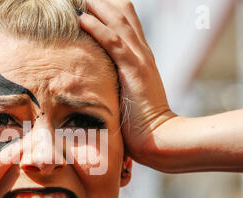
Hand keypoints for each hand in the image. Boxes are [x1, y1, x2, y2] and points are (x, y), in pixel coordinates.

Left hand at [78, 0, 176, 162]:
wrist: (160, 138)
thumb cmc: (141, 124)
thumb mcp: (128, 96)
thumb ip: (118, 83)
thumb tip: (98, 84)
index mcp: (141, 57)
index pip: (127, 22)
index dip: (109, 8)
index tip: (90, 1)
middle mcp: (142, 53)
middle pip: (123, 13)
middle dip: (103, 0)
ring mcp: (140, 60)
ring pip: (118, 22)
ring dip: (97, 6)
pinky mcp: (134, 71)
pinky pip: (114, 43)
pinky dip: (98, 29)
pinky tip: (82, 18)